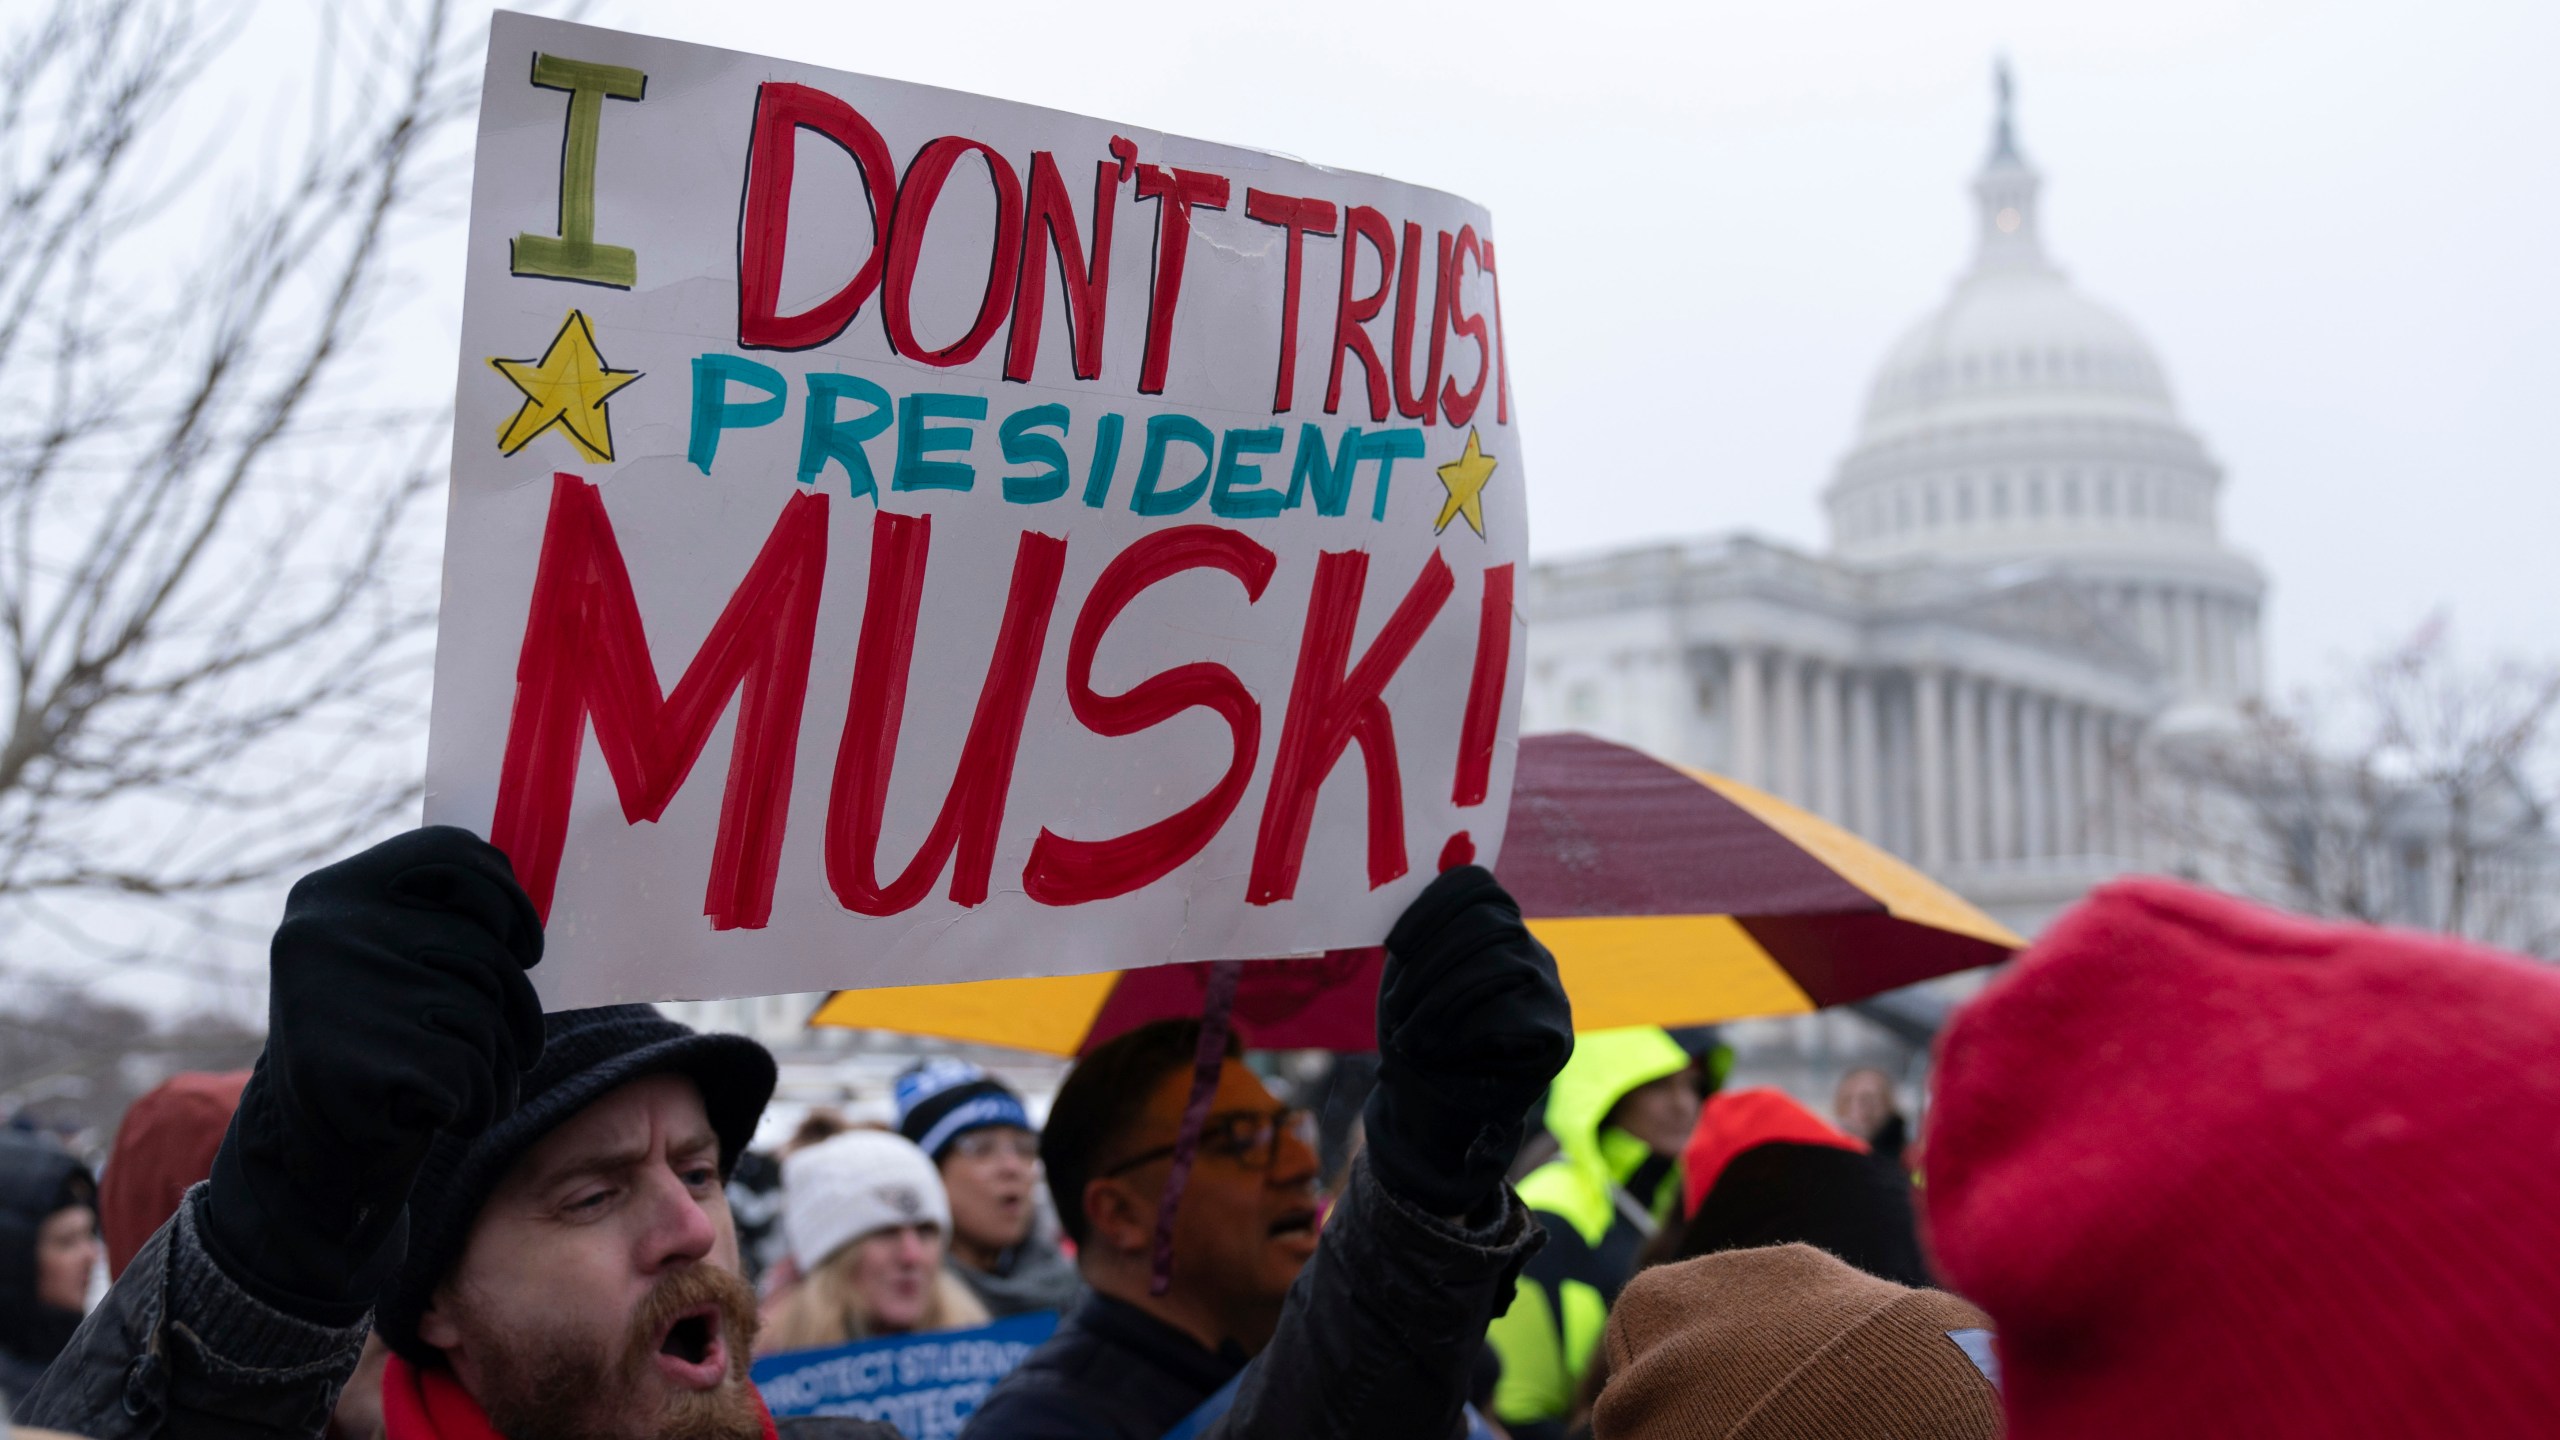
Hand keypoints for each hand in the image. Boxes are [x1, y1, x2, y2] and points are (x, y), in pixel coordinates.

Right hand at [206, 826, 544, 1318]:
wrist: (310, 1149)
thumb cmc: (378, 1042)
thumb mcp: (390, 962)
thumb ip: (440, 922)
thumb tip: (530, 911)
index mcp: (333, 893)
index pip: (453, 854)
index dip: (507, 900)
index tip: (522, 946)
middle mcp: (326, 931)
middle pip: (487, 953)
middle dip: (515, 1010)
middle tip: (508, 1047)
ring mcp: (339, 994)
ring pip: (485, 1019)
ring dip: (494, 1067)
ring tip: (457, 1087)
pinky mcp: (356, 1062)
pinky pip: (469, 1075)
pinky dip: (474, 1106)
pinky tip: (437, 1116)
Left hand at [1362, 865, 1572, 1216]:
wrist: (1433, 1116)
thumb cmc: (1417, 1040)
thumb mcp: (1411, 978)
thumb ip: (1422, 933)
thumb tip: (1425, 865)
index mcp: (1495, 933)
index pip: (1480, 888)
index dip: (1434, 905)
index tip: (1394, 944)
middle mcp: (1531, 955)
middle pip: (1489, 924)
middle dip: (1432, 962)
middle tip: (1397, 1007)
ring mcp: (1550, 994)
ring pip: (1499, 964)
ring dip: (1441, 999)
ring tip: (1411, 1035)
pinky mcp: (1555, 1036)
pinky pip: (1509, 1012)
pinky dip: (1463, 1030)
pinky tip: (1442, 1051)